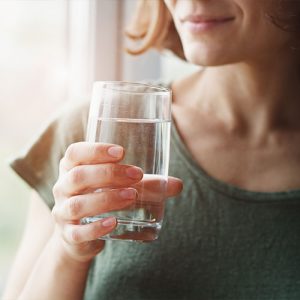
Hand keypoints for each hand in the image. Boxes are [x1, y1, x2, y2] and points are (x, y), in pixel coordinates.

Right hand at [51, 142, 142, 262]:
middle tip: (136, 174)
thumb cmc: (101, 198)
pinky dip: (96, 228)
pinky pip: (77, 232)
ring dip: (106, 199)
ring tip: (131, 196)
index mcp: (72, 168)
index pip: (75, 153)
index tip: (121, 151)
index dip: (95, 150)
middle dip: (108, 174)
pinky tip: (114, 223)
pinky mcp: (69, 235)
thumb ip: (146, 184)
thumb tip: (177, 185)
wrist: (79, 234)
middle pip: (78, 176)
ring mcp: (63, 212)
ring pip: (78, 204)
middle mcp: (63, 188)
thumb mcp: (118, 186)